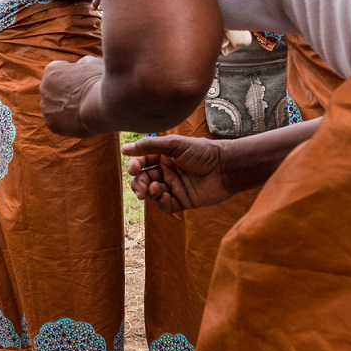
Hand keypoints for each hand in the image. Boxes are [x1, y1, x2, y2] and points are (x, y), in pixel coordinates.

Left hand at [40, 55, 105, 136]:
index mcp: (52, 69)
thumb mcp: (94, 63)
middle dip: (67, 93)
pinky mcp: (52, 124)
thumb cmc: (104, 81)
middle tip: (86, 98)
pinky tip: (81, 120)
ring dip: (66, 109)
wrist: (108, 104)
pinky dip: (68, 123)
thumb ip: (83, 63)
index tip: (86, 83)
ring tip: (85, 110)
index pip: (60, 72)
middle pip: (55, 91)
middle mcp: (44, 87)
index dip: (75, 78)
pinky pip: (59, 123)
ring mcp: (46, 107)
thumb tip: (81, 64)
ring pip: (56, 108)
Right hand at [122, 134, 236, 212]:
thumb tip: (124, 149)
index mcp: (163, 157)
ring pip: (152, 194)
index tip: (133, 169)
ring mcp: (174, 187)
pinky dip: (161, 203)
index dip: (135, 166)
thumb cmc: (202, 152)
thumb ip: (149, 146)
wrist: (226, 168)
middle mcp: (167, 172)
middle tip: (142, 189)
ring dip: (150, 193)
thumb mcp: (174, 145)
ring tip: (156, 189)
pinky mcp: (182, 201)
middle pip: (144, 180)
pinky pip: (165, 206)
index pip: (142, 162)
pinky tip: (165, 196)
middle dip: (139, 184)